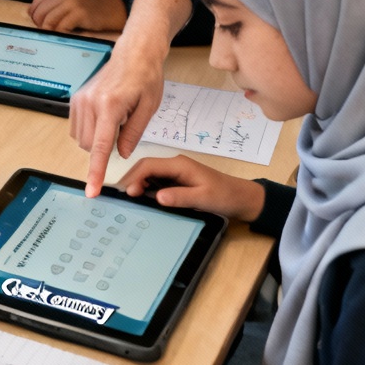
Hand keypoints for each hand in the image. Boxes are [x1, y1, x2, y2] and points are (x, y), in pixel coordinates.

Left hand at [28, 0, 126, 31]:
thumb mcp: (71, 1)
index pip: (37, 3)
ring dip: (48, 31)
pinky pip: (62, 27)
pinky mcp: (80, 14)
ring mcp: (72, 4)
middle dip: (39, 25)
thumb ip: (55, 0)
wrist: (112, 10)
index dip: (33, 15)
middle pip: (40, 12)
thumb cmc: (91, 9)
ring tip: (53, 36)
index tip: (37, 24)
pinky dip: (60, 34)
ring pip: (49, 20)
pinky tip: (65, 36)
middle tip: (45, 33)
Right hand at [69, 39, 166, 196]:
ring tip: (115, 121)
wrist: (133, 53)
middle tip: (123, 133)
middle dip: (104, 150)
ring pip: (81, 139)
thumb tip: (122, 154)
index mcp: (111, 105)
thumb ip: (134, 134)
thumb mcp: (149, 108)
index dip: (96, 172)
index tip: (91, 190)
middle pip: (90, 146)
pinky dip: (89, 132)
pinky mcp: (76, 99)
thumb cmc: (145, 77)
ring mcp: (80, 100)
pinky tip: (104, 119)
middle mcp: (90, 102)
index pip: (101, 147)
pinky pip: (76, 128)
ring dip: (96, 141)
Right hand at [118, 156, 264, 220]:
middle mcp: (175, 165)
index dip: (134, 177)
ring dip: (137, 184)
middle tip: (122, 197)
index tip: (127, 192)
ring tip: (128, 199)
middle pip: (145, 168)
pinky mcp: (177, 181)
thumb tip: (157, 197)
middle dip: (131, 180)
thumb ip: (180, 197)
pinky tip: (142, 199)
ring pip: (149, 174)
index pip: (149, 165)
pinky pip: (156, 182)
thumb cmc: (225, 196)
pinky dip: (146, 189)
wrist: (242, 198)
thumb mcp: (203, 198)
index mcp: (179, 165)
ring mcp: (175, 173)